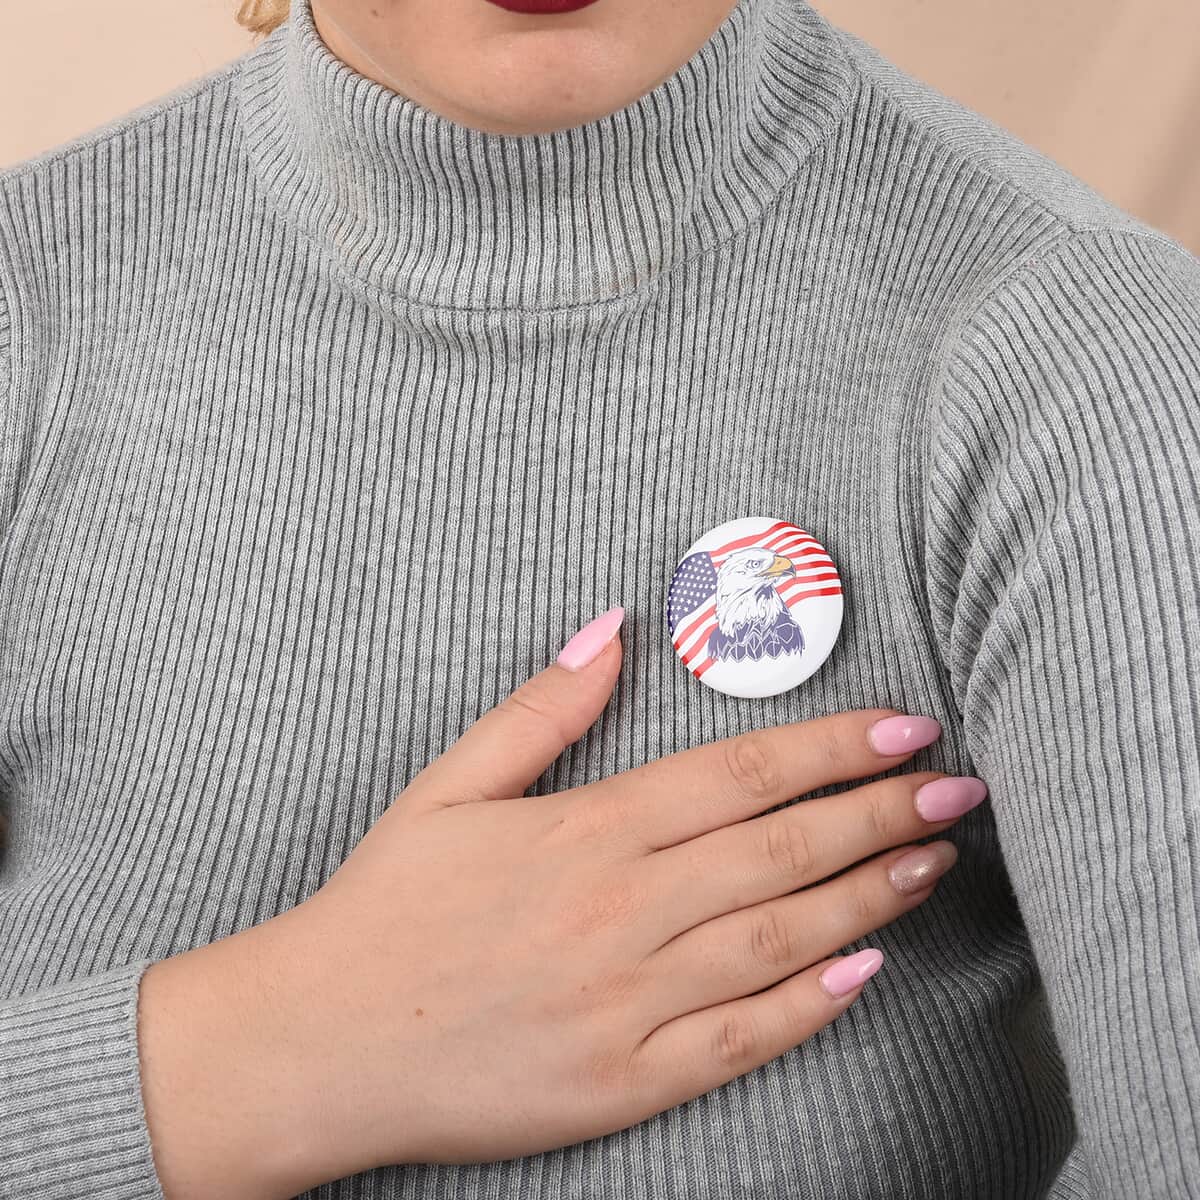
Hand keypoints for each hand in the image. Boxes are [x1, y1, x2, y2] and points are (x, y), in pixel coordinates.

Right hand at [259, 607, 982, 1185]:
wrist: (319, 1043)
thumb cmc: (384, 908)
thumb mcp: (447, 787)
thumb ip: (539, 709)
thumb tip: (609, 626)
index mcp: (584, 833)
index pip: (736, 777)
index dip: (830, 749)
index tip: (902, 729)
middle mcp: (619, 912)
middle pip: (779, 851)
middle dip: (877, 813)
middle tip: (957, 789)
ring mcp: (627, 1002)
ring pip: (779, 940)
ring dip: (868, 897)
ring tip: (933, 862)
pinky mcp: (624, 1082)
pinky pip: (738, 1039)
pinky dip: (808, 1006)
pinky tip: (866, 972)